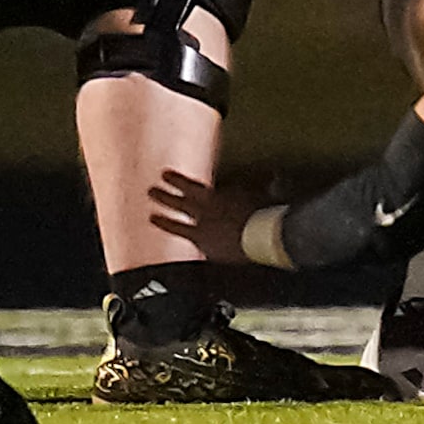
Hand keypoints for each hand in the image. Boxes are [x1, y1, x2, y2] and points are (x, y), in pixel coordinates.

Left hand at [147, 167, 264, 262]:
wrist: (260, 239)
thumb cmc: (262, 212)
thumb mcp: (260, 192)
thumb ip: (261, 183)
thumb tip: (273, 174)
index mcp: (213, 197)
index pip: (188, 186)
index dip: (175, 180)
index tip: (164, 174)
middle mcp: (203, 214)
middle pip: (177, 204)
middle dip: (162, 196)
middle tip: (150, 190)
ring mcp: (203, 233)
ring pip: (176, 226)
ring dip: (163, 220)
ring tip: (152, 216)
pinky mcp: (207, 249)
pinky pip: (193, 244)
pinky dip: (191, 243)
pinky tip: (186, 244)